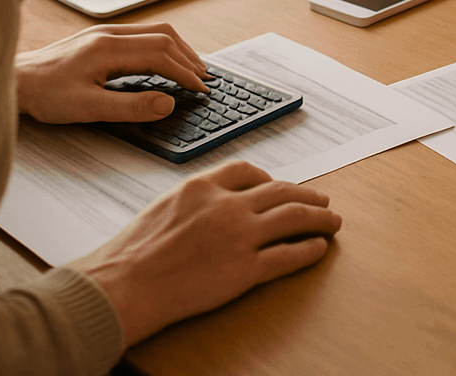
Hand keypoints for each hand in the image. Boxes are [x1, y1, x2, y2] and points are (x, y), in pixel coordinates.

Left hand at [15, 23, 209, 123]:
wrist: (14, 81)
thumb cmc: (45, 96)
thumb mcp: (88, 109)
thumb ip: (131, 107)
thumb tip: (168, 103)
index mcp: (108, 48)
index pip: (161, 55)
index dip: (184, 73)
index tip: (200, 89)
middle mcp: (109, 33)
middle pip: (164, 37)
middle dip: (188, 58)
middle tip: (204, 79)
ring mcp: (105, 32)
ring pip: (155, 31)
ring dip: (178, 49)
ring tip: (193, 68)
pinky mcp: (100, 36)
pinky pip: (142, 34)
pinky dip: (163, 46)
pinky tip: (165, 59)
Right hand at [69, 160, 342, 345]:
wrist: (123, 285)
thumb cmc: (133, 253)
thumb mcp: (164, 206)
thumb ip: (194, 200)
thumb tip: (211, 202)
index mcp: (204, 186)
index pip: (247, 171)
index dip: (270, 178)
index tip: (279, 185)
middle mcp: (226, 206)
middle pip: (280, 191)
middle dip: (306, 194)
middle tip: (322, 198)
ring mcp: (239, 237)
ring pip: (293, 217)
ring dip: (319, 217)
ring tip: (332, 219)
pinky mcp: (245, 270)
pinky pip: (287, 256)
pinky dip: (308, 250)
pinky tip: (319, 248)